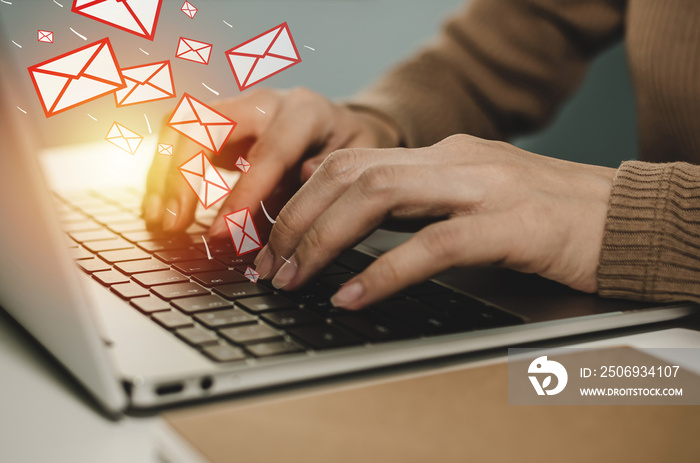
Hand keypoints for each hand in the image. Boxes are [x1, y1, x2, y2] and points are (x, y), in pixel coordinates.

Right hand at [141, 88, 399, 236]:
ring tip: (159, 220)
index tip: (222, 232)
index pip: (267, 152)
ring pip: (182, 128)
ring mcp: (236, 109)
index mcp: (304, 112)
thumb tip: (289, 211)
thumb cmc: (349, 150)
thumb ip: (322, 185)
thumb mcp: (353, 166)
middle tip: (174, 223)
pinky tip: (160, 208)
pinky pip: (178, 140)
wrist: (341, 127)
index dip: (242, 194)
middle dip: (184, 176)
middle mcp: (263, 103)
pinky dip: (165, 174)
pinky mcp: (217, 124)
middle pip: (207, 126)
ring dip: (165, 175)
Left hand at [255, 134, 615, 309]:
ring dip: (326, 240)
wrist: (628, 219)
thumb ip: (419, 201)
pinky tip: (355, 296)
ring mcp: (484, 188)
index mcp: (445, 155)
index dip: (302, 199)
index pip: (353, 162)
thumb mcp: (474, 198)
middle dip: (298, 220)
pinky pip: (433, 244)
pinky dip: (386, 271)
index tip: (274, 238)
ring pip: (380, 198)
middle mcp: (457, 161)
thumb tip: (352, 216)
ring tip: (297, 278)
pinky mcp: (512, 224)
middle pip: (352, 175)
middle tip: (271, 264)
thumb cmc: (549, 218)